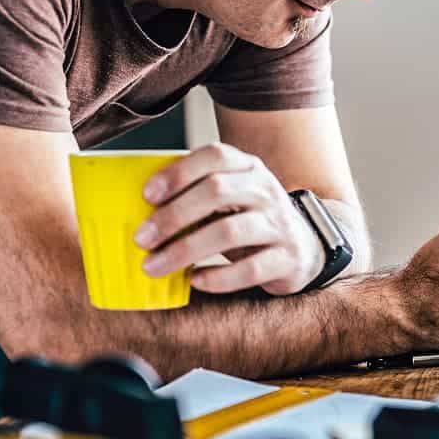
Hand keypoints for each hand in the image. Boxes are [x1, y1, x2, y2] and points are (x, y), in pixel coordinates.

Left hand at [133, 143, 325, 295]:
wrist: (303, 248)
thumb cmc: (250, 221)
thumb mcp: (232, 198)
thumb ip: (196, 194)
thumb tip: (134, 209)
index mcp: (248, 168)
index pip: (215, 156)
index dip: (179, 172)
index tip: (147, 195)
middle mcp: (267, 190)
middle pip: (218, 192)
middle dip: (174, 215)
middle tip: (142, 239)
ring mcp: (280, 224)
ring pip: (230, 231)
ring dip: (186, 249)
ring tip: (155, 266)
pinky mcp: (288, 258)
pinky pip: (251, 268)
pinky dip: (219, 277)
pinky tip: (196, 281)